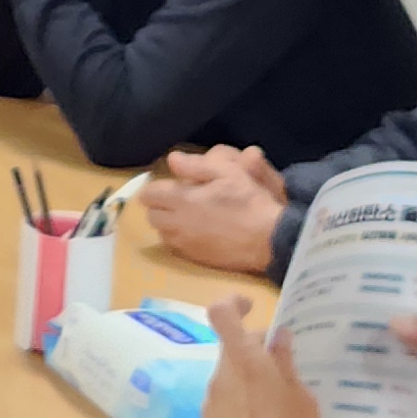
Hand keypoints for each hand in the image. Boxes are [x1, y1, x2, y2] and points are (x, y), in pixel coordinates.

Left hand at [144, 147, 286, 275]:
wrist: (268, 239)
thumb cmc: (249, 201)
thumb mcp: (227, 173)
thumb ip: (195, 165)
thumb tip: (172, 159)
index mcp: (182, 200)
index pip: (148, 195)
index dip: (155, 188)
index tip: (168, 186)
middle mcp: (177, 224)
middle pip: (151, 216)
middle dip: (159, 207)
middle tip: (178, 201)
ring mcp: (185, 244)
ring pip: (162, 233)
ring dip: (168, 224)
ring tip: (188, 216)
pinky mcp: (196, 259)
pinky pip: (176, 248)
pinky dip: (180, 239)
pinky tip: (198, 232)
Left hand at [204, 294, 324, 417]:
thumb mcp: (302, 401)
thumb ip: (286, 365)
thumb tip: (278, 339)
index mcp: (244, 363)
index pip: (221, 314)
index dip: (233, 304)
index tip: (251, 308)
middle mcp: (219, 379)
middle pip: (230, 350)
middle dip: (253, 351)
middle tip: (283, 368)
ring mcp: (209, 407)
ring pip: (227, 379)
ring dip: (246, 381)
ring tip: (276, 405)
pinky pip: (223, 406)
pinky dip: (239, 406)